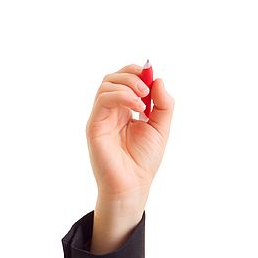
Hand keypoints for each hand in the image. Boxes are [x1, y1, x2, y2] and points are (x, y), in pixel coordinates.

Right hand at [85, 62, 174, 204]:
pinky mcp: (95, 126)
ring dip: (127, 85)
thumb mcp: (161, 128)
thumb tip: (158, 80)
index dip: (137, 72)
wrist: (133, 185)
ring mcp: (101, 117)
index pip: (125, 81)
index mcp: (125, 110)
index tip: (151, 73)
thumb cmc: (144, 160)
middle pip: (113, 78)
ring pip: (106, 85)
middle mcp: (111, 111)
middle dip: (131, 75)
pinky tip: (138, 107)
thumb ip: (163, 105)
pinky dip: (121, 96)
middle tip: (147, 88)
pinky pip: (103, 100)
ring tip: (143, 99)